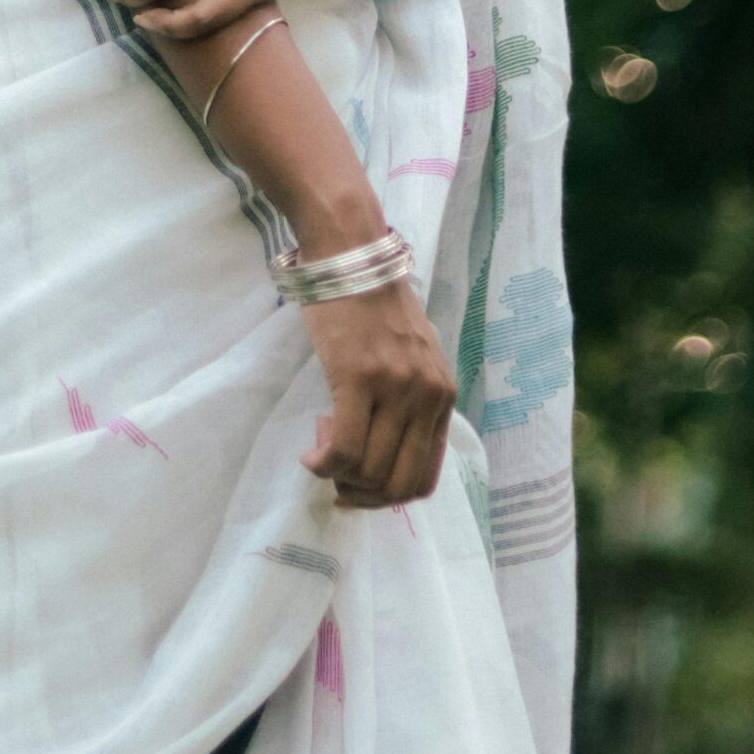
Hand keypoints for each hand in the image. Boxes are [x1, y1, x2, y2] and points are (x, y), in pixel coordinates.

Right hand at [297, 278, 456, 508]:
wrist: (351, 254)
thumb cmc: (372, 303)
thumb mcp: (410, 355)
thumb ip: (409, 398)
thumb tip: (385, 450)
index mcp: (442, 395)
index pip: (426, 477)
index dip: (389, 498)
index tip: (359, 489)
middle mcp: (426, 396)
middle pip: (398, 483)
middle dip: (364, 497)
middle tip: (337, 480)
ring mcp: (395, 387)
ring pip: (369, 470)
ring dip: (339, 477)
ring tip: (322, 455)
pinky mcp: (358, 377)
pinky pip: (344, 448)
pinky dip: (324, 464)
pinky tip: (311, 456)